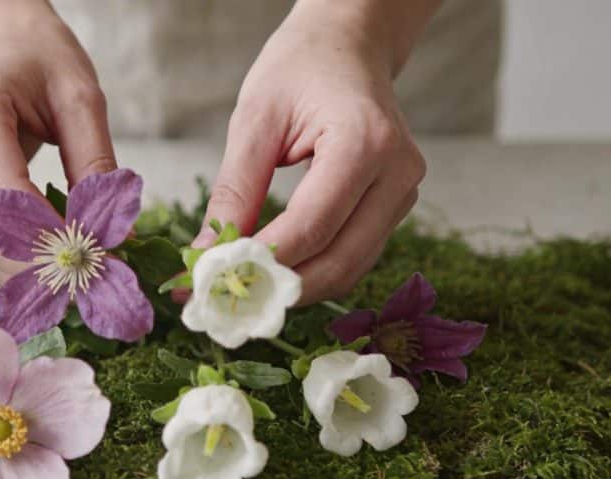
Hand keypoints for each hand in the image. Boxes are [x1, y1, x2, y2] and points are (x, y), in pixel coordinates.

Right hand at [0, 0, 115, 284]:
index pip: (2, 196)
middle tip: (89, 276)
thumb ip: (96, 165)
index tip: (96, 254)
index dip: (47, 237)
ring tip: (71, 274)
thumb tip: (117, 238)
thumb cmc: (37, 60)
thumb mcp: (81, 97)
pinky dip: (7, 266)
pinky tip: (44, 262)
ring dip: (21, 275)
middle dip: (35, 267)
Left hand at [199, 0, 431, 303]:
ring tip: (241, 291)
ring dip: (296, 288)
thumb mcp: (255, 120)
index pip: (312, 227)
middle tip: (223, 301)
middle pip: (339, 260)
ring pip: (350, 268)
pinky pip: (354, 255)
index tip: (210, 281)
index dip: (262, 262)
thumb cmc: (300, 68)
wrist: (348, 45)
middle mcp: (398, 174)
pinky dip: (313, 272)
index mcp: (365, 143)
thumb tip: (207, 255)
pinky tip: (272, 274)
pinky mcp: (396, 206)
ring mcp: (404, 194)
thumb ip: (233, 191)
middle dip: (279, 288)